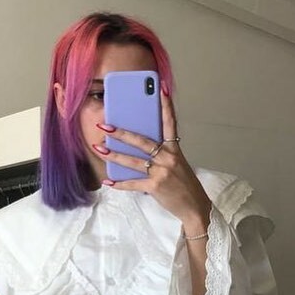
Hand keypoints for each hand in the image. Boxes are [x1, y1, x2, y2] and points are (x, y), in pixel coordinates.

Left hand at [93, 87, 211, 234]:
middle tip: (105, 126)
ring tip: (99, 149)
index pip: (170, 123)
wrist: (195, 207)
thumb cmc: (184, 185)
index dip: (166, 105)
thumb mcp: (177, 164)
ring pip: (133, 161)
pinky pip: (133, 184)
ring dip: (114, 155)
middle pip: (142, 141)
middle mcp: (168, 158)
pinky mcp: (155, 187)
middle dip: (122, 133)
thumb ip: (161, 154)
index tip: (160, 88)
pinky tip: (108, 181)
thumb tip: (138, 147)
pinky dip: (119, 183)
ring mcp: (162, 172)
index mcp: (174, 150)